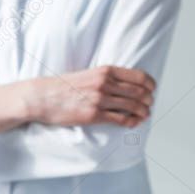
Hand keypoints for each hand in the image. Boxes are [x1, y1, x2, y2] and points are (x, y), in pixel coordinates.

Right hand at [25, 66, 155, 127]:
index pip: (138, 76)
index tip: (152, 89)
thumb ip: (106, 77)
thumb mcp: (88, 74)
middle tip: (150, 103)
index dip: (150, 84)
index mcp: (105, 70)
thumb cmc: (63, 86)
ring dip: (143, 111)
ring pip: (132, 106)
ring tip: (146, 114)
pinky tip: (134, 123)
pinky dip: (132, 122)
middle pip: (139, 91)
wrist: (42, 97)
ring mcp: (100, 99)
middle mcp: (105, 83)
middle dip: (148, 99)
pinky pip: (120, 119)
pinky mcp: (94, 115)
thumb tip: (125, 84)